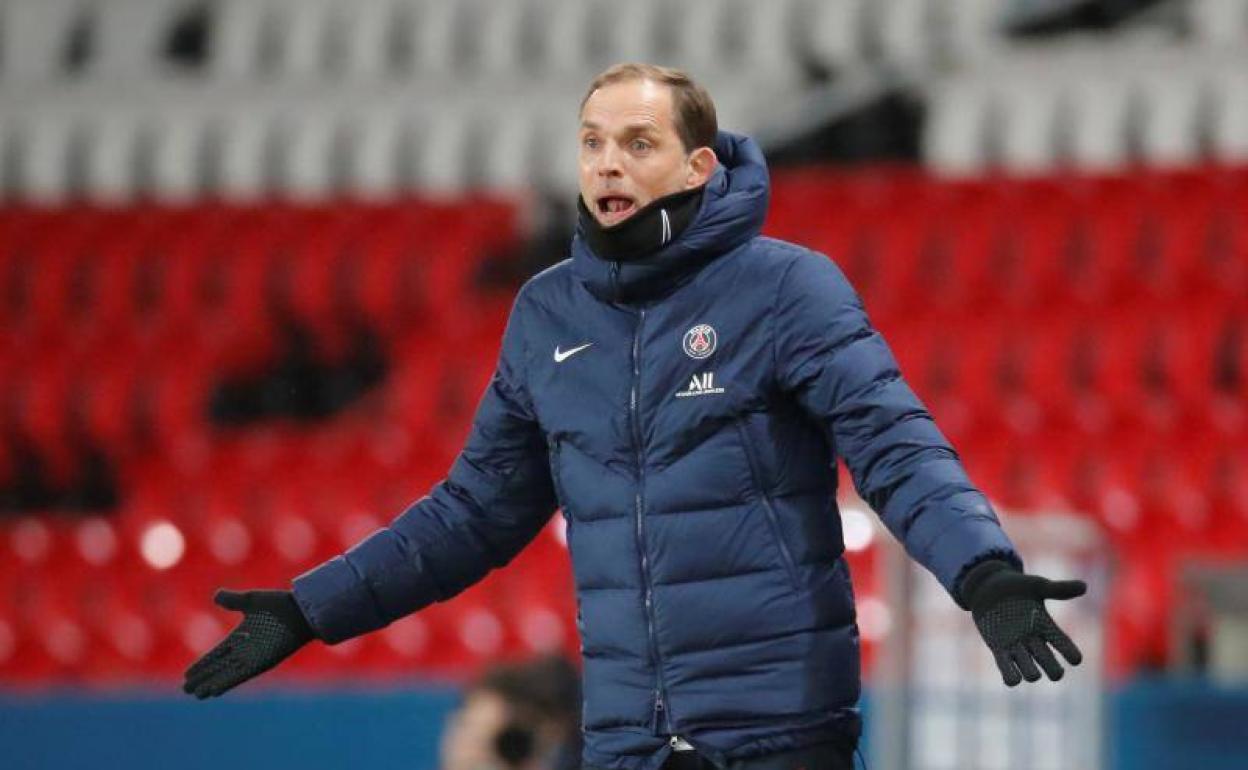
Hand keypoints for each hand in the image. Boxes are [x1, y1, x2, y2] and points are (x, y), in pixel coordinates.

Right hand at [182, 589, 315, 698]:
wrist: (302, 611)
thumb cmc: (280, 604)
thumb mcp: (251, 600)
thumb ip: (233, 600)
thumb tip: (216, 595)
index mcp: (241, 636)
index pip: (216, 654)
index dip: (202, 664)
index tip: (188, 674)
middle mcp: (245, 650)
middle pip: (218, 667)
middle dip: (203, 677)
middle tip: (185, 689)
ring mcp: (253, 657)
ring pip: (226, 674)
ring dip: (211, 684)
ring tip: (196, 694)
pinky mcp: (262, 662)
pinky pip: (240, 675)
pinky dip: (227, 682)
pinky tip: (214, 690)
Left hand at [959, 560, 1085, 685]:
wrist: (987, 586)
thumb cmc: (1016, 585)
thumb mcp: (1037, 585)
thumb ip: (1058, 589)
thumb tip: (1084, 586)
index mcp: (1046, 626)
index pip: (1063, 643)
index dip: (1070, 653)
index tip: (1075, 659)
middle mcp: (1033, 640)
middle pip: (1048, 662)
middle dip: (1053, 669)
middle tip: (1055, 673)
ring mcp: (1016, 645)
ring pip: (1028, 669)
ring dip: (1031, 673)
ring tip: (1033, 674)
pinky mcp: (998, 648)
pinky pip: (1005, 667)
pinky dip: (1010, 675)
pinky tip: (1013, 681)